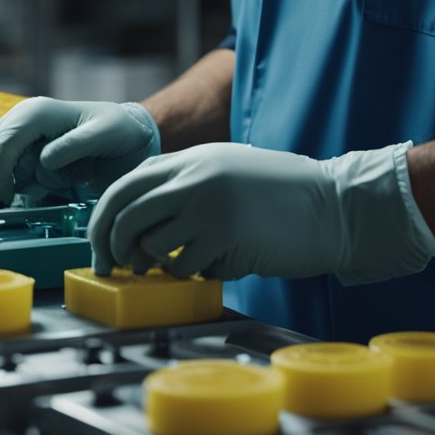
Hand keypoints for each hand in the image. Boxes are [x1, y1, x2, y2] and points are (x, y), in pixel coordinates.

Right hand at [0, 98, 160, 207]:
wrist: (127, 137)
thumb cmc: (119, 131)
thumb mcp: (105, 134)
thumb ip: (76, 144)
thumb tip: (44, 159)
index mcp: (38, 112)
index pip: (5, 141)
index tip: (5, 197)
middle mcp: (23, 122)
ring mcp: (21, 139)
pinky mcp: (25, 156)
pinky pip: (1, 170)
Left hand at [87, 141, 434, 283]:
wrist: (334, 205)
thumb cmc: (280, 194)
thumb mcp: (225, 169)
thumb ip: (182, 184)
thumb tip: (135, 222)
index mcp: (189, 159)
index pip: (124, 186)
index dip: (103, 219)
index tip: (101, 245)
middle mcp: (193, 179)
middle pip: (126, 217)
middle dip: (113, 248)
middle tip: (116, 268)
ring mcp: (208, 208)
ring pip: (153, 246)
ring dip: (156, 265)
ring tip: (174, 268)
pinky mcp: (227, 238)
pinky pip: (187, 267)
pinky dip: (193, 274)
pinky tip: (215, 267)